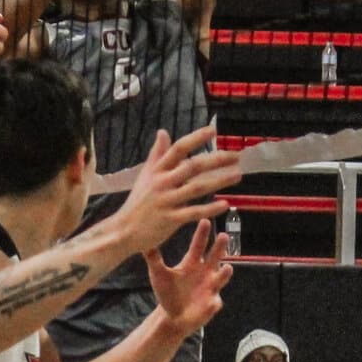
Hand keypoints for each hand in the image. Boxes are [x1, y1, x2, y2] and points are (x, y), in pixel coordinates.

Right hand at [115, 126, 246, 253]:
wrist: (124, 230)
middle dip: (216, 160)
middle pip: (192, 166)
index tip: (213, 131)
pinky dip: (210, 208)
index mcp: (157, 170)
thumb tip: (163, 132)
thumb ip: (157, 154)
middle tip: (236, 156)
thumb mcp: (145, 175)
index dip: (195, 138)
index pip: (178, 149)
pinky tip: (225, 204)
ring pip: (197, 188)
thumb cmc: (138, 202)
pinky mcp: (170, 220)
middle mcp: (162, 183)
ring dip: (219, 181)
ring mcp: (167, 201)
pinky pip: (194, 212)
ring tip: (237, 175)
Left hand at [145, 223, 234, 334]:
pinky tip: (212, 303)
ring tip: (226, 268)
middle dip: (220, 247)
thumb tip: (143, 240)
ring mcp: (211, 288)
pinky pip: (214, 303)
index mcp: (192, 263)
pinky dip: (213, 303)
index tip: (205, 220)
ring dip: (224, 273)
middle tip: (224, 235)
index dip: (202, 234)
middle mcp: (205, 272)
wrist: (172, 315)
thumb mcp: (158, 274)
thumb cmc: (168, 292)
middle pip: (215, 257)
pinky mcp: (211, 304)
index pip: (199, 245)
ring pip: (221, 278)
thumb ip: (153, 258)